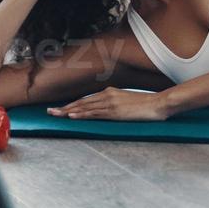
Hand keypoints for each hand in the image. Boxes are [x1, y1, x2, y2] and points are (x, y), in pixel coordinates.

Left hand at [48, 87, 170, 120]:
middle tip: (50, 111)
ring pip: (84, 107)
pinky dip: (81, 114)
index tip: (62, 108)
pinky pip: (94, 113)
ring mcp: (110, 103)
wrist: (158, 104)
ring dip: (68, 111)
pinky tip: (72, 116)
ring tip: (55, 114)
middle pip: (82, 102)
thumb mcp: (128, 101)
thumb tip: (108, 110)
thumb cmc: (146, 104)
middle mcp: (108, 95)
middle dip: (65, 107)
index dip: (73, 104)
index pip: (87, 99)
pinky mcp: (114, 111)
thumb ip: (116, 103)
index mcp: (111, 92)